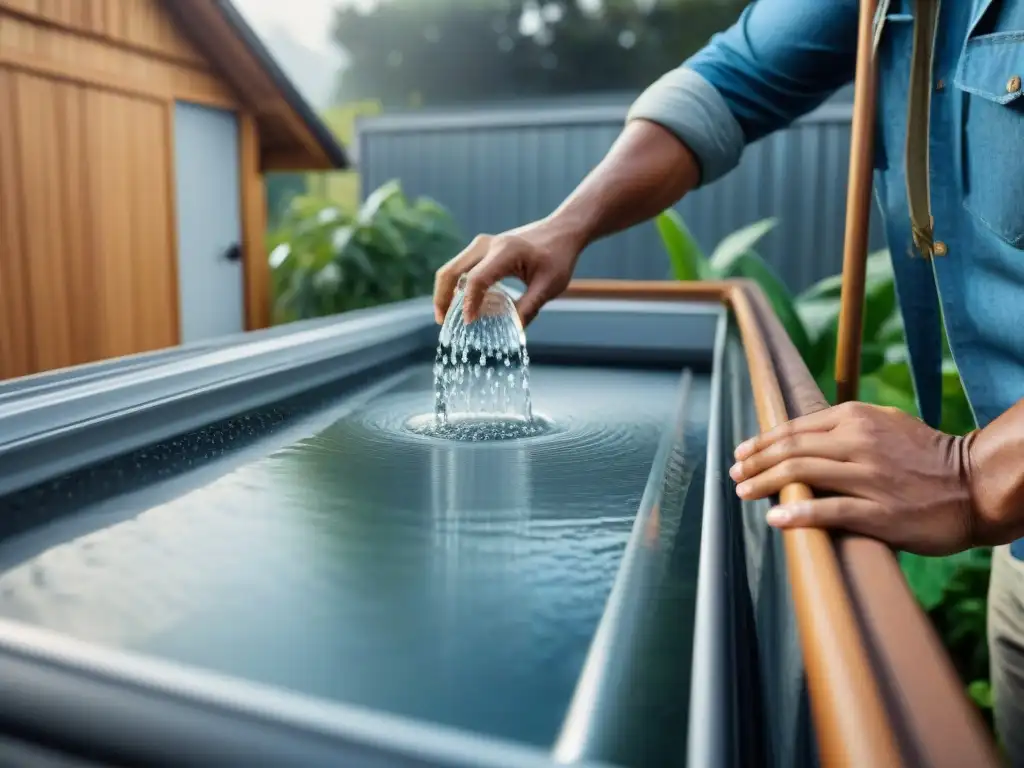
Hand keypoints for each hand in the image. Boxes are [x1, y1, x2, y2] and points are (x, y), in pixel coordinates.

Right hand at [432, 218, 583, 325]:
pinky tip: (461, 305)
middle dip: (442, 298)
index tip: (468, 323)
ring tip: (448, 318)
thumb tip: (512, 331)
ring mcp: (481, 244)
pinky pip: (460, 268)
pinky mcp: (482, 249)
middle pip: (451, 271)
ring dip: (445, 293)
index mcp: (505, 252)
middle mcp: (486, 245)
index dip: (469, 303)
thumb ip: (529, 308)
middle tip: (442, 322)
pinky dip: (455, 286)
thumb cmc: (558, 257)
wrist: (561, 230)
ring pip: (451, 269)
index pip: (476, 280)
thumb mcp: (549, 285)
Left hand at [728, 401, 982, 555]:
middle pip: (790, 449)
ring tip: (743, 493)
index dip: (762, 442)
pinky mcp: (880, 511)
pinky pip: (830, 511)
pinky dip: (798, 514)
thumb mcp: (885, 423)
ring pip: (801, 475)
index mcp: (856, 417)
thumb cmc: (927, 457)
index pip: (794, 428)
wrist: (975, 486)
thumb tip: (800, 435)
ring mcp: (869, 477)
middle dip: (755, 463)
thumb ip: (844, 425)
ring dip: (764, 484)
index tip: (741, 454)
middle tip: (734, 476)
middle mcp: (859, 442)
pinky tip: (775, 519)